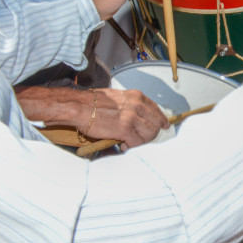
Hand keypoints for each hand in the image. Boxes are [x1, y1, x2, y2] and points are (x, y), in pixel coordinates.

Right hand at [16, 85, 168, 149]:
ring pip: (149, 133)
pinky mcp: (124, 129)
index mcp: (137, 96)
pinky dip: (131, 146)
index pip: (156, 109)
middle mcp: (138, 105)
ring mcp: (132, 117)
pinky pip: (136, 142)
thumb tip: (137, 116)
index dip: (161, 119)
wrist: (79, 106)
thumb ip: (131, 104)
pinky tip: (123, 145)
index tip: (163, 126)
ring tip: (131, 142)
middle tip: (143, 139)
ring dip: (142, 141)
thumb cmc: (93, 102)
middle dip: (151, 133)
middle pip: (156, 123)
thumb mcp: (118, 96)